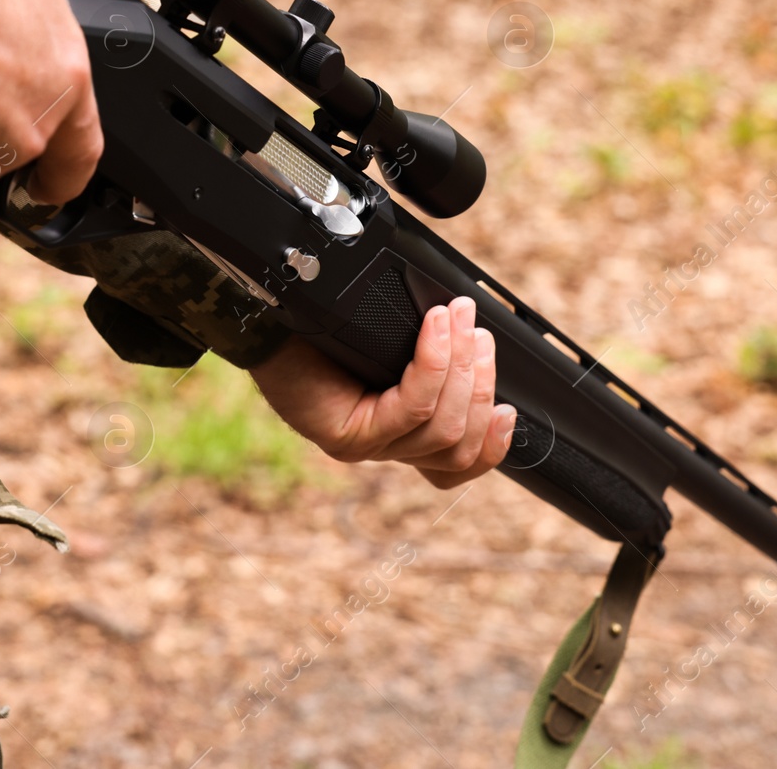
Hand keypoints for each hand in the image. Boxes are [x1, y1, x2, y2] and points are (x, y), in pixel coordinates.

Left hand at [249, 296, 515, 487]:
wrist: (268, 312)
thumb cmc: (328, 323)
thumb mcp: (395, 342)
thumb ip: (437, 355)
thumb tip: (479, 338)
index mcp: (401, 433)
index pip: (457, 465)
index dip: (492, 446)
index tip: (509, 410)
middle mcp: (384, 447)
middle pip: (458, 443)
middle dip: (481, 382)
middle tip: (476, 327)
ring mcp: (365, 446)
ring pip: (440, 426)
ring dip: (462, 366)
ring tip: (458, 317)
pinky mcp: (347, 435)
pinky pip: (410, 406)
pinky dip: (433, 363)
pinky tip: (435, 328)